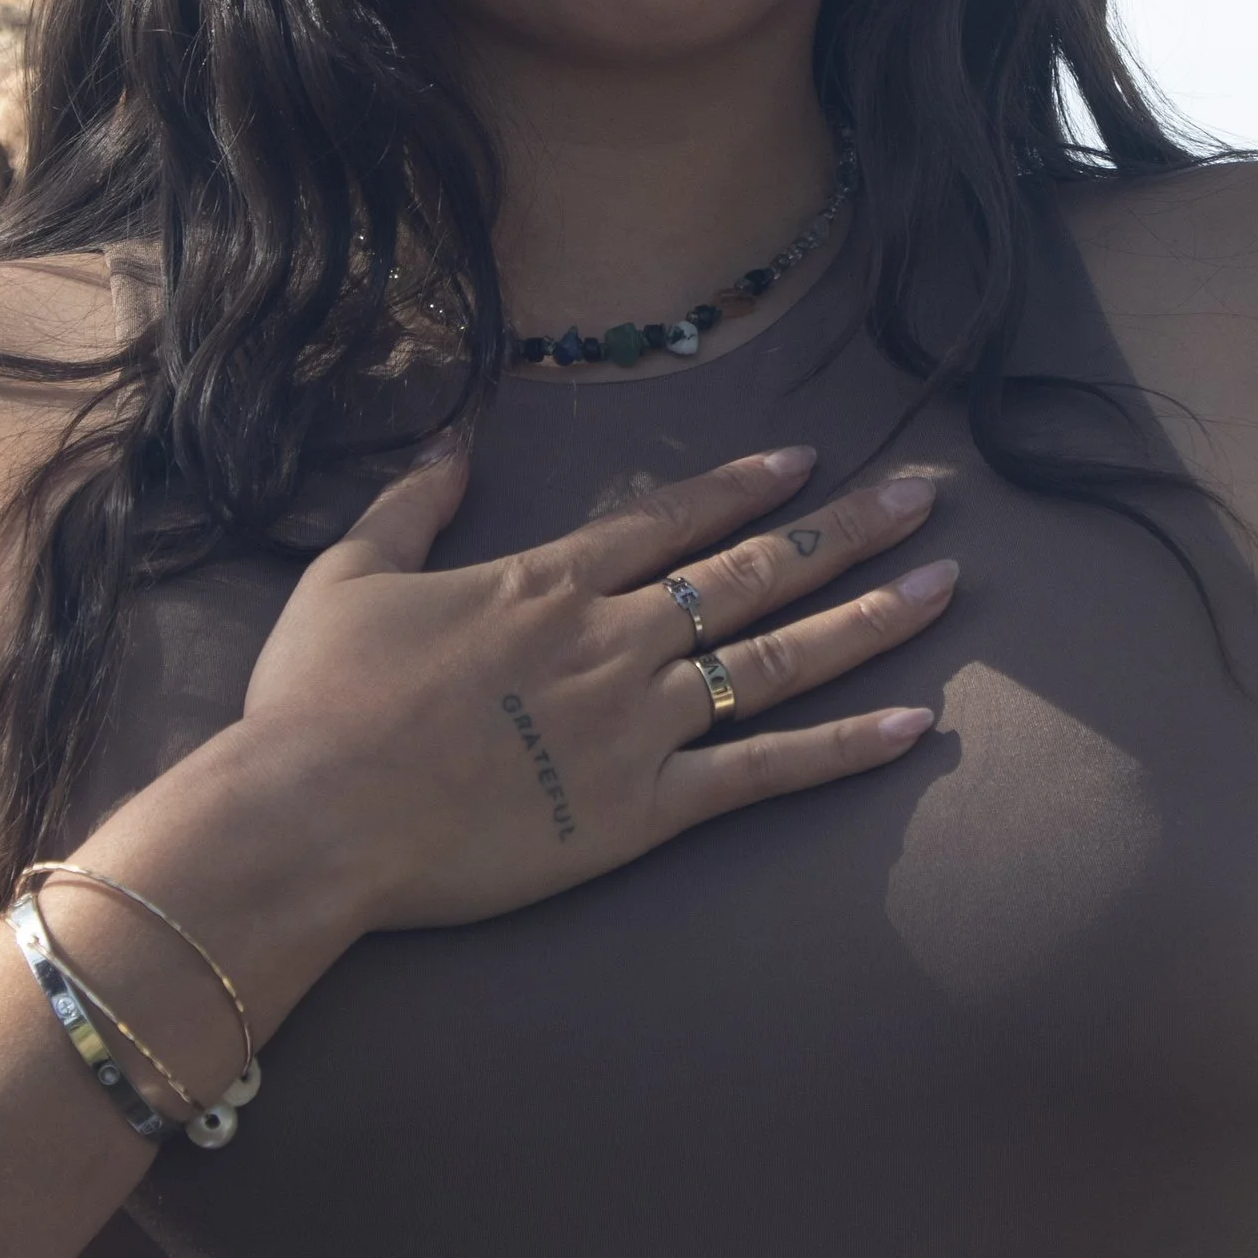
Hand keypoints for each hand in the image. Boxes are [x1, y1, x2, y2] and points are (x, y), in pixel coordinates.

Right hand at [235, 444, 952, 935]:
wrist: (312, 814)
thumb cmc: (315, 702)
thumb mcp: (346, 575)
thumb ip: (409, 506)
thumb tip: (452, 444)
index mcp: (547, 584)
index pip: (671, 521)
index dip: (744, 488)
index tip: (808, 462)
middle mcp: (612, 639)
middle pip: (753, 572)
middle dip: (846, 529)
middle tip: (925, 497)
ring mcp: (637, 724)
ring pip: (778, 659)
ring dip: (868, 617)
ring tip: (945, 585)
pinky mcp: (642, 811)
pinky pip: (763, 774)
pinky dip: (841, 750)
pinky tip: (913, 726)